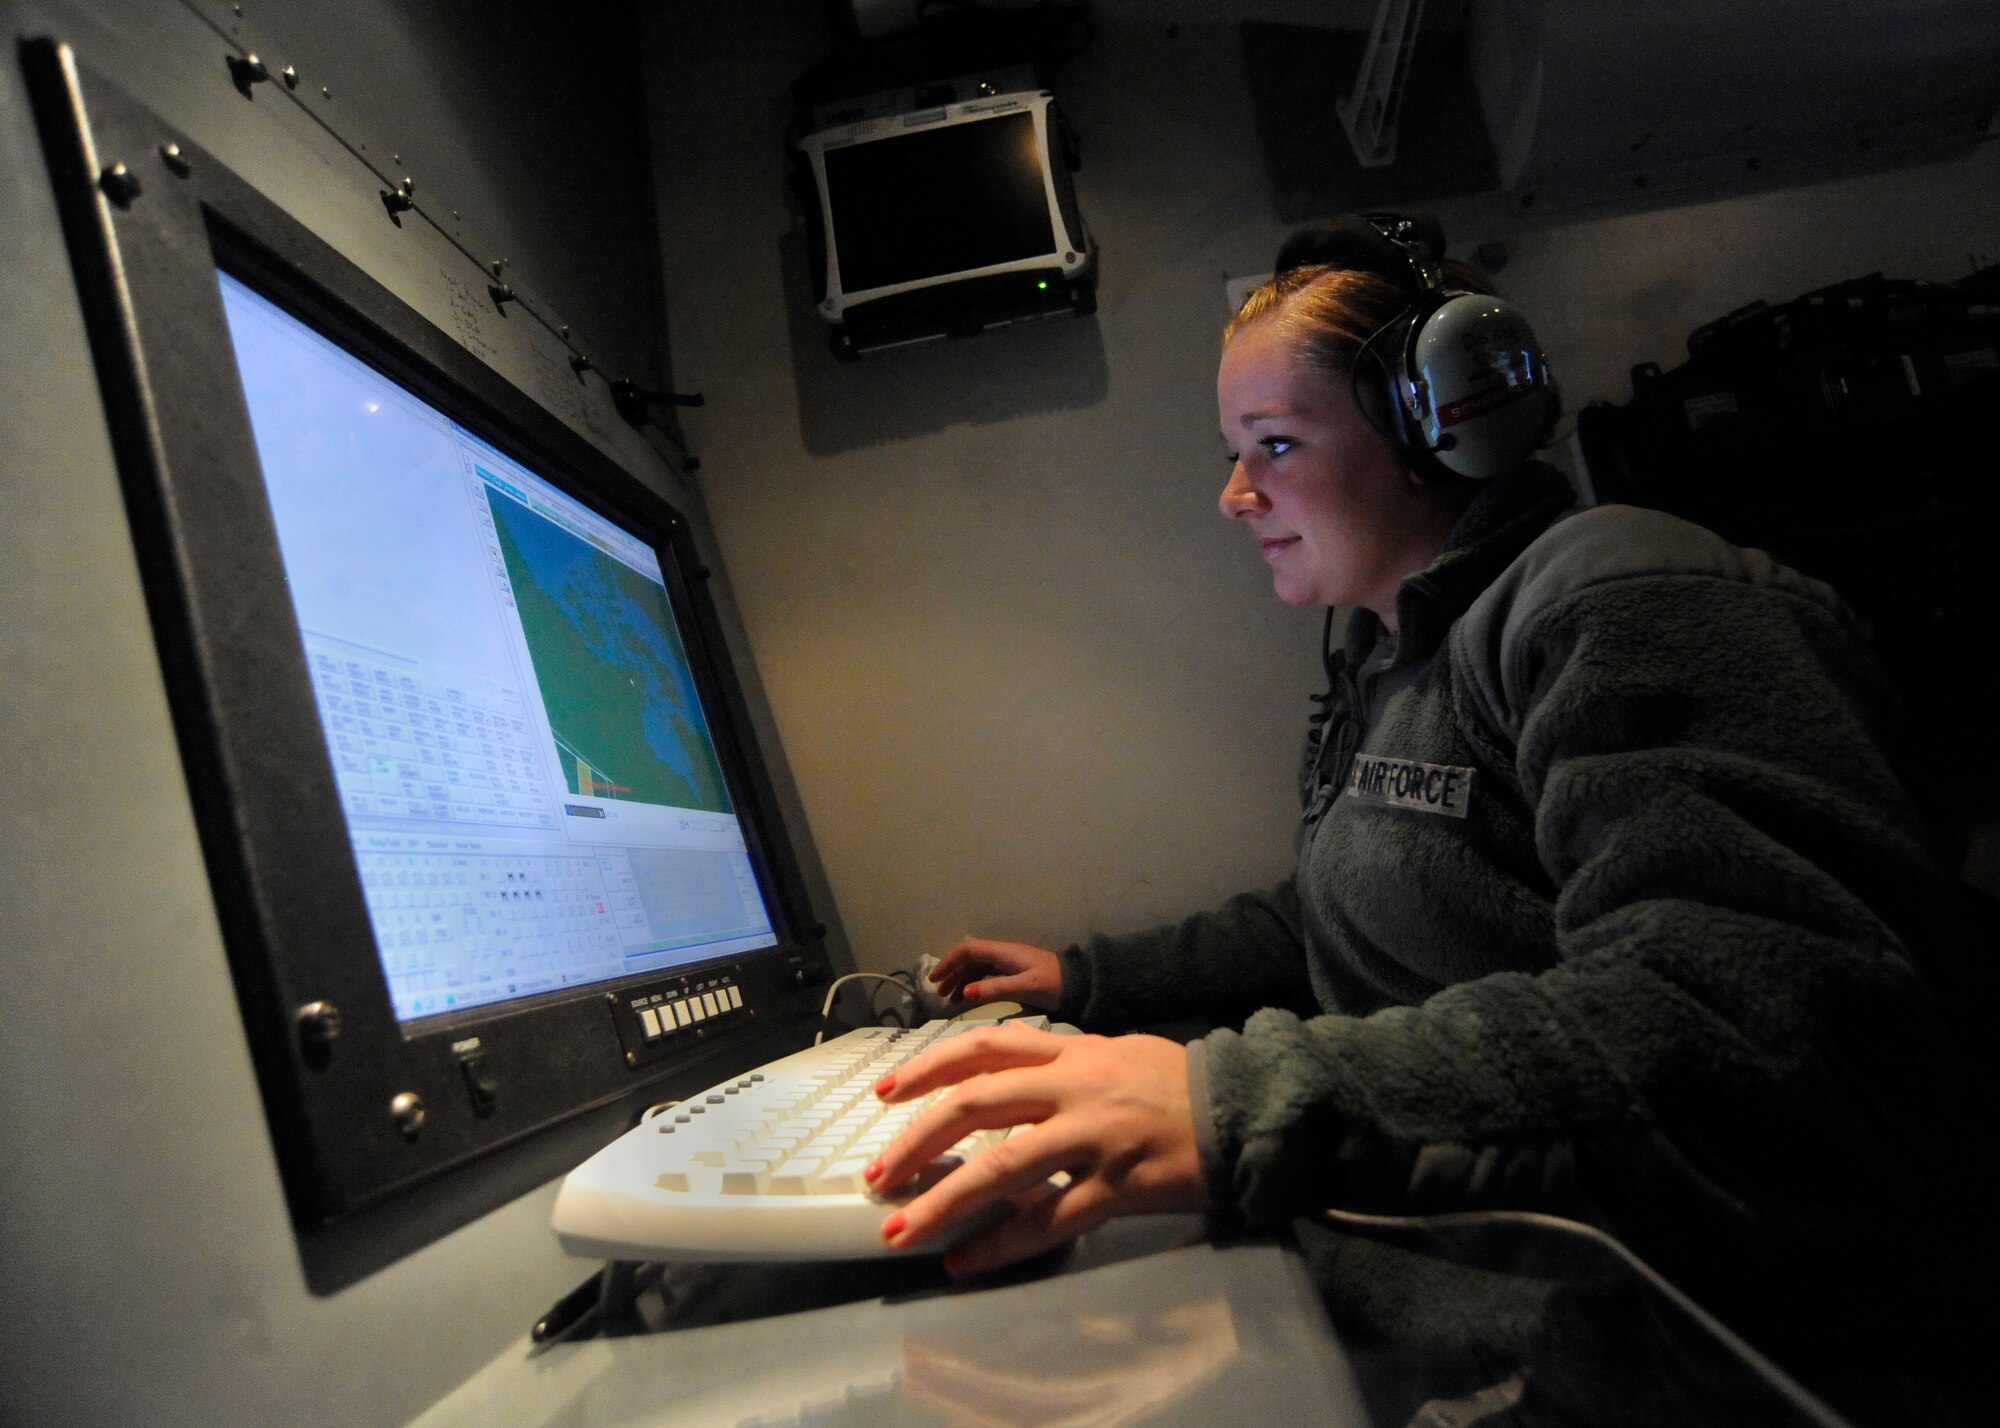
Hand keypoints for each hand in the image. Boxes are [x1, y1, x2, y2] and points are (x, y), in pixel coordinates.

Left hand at [866, 1024, 1206, 1273]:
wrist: (1242, 1109)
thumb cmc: (1177, 1082)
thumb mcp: (1113, 1051)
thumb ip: (1060, 1065)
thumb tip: (1008, 1082)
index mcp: (1068, 1054)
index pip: (981, 1050)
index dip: (926, 1068)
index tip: (885, 1092)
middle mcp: (1072, 1089)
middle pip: (973, 1106)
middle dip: (914, 1141)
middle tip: (878, 1175)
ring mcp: (1092, 1138)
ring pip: (1000, 1168)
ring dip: (942, 1201)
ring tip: (901, 1230)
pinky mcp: (1116, 1186)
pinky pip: (1048, 1221)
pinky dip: (1000, 1244)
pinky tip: (967, 1261)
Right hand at [929, 937, 1061, 1010]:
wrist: (1081, 985)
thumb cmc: (1054, 984)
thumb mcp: (1025, 987)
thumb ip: (996, 989)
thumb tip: (966, 992)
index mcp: (1003, 952)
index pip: (968, 950)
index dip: (948, 962)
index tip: (934, 980)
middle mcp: (1003, 954)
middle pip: (969, 958)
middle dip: (951, 973)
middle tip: (939, 994)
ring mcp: (1009, 963)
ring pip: (977, 967)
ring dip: (961, 980)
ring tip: (949, 1000)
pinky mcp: (1015, 973)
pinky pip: (986, 975)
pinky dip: (974, 985)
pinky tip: (969, 998)